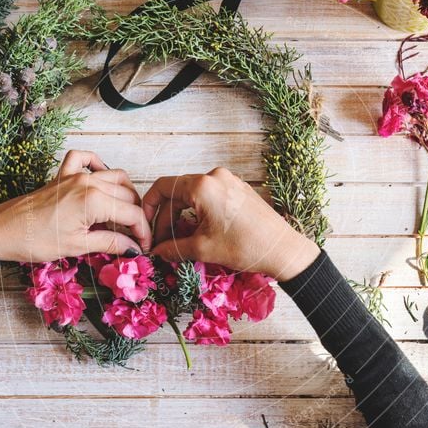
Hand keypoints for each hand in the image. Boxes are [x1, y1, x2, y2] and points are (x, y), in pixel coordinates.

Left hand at [0, 150, 150, 262]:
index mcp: (94, 200)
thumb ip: (111, 243)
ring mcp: (75, 175)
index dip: (143, 233)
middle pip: (128, 196)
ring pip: (115, 176)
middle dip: (136, 218)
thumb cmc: (36, 241)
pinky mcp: (62, 175)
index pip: (133, 214)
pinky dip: (98, 165)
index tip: (143, 248)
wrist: (1, 231)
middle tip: (133, 238)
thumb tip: (133, 248)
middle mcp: (89, 182)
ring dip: (124, 195)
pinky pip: (86, 159)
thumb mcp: (78, 246)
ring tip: (122, 217)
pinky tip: (101, 180)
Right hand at [143, 167, 319, 281]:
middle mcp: (215, 176)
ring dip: (182, 217)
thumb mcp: (202, 249)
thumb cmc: (244, 247)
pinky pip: (209, 197)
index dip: (149, 208)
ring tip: (179, 241)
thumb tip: (155, 251)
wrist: (283, 250)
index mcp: (203, 185)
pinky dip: (199, 213)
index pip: (162, 187)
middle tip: (161, 242)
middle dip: (166, 218)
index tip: (145, 227)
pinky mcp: (239, 190)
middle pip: (177, 192)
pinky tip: (198, 233)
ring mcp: (229, 181)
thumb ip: (172, 247)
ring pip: (193, 196)